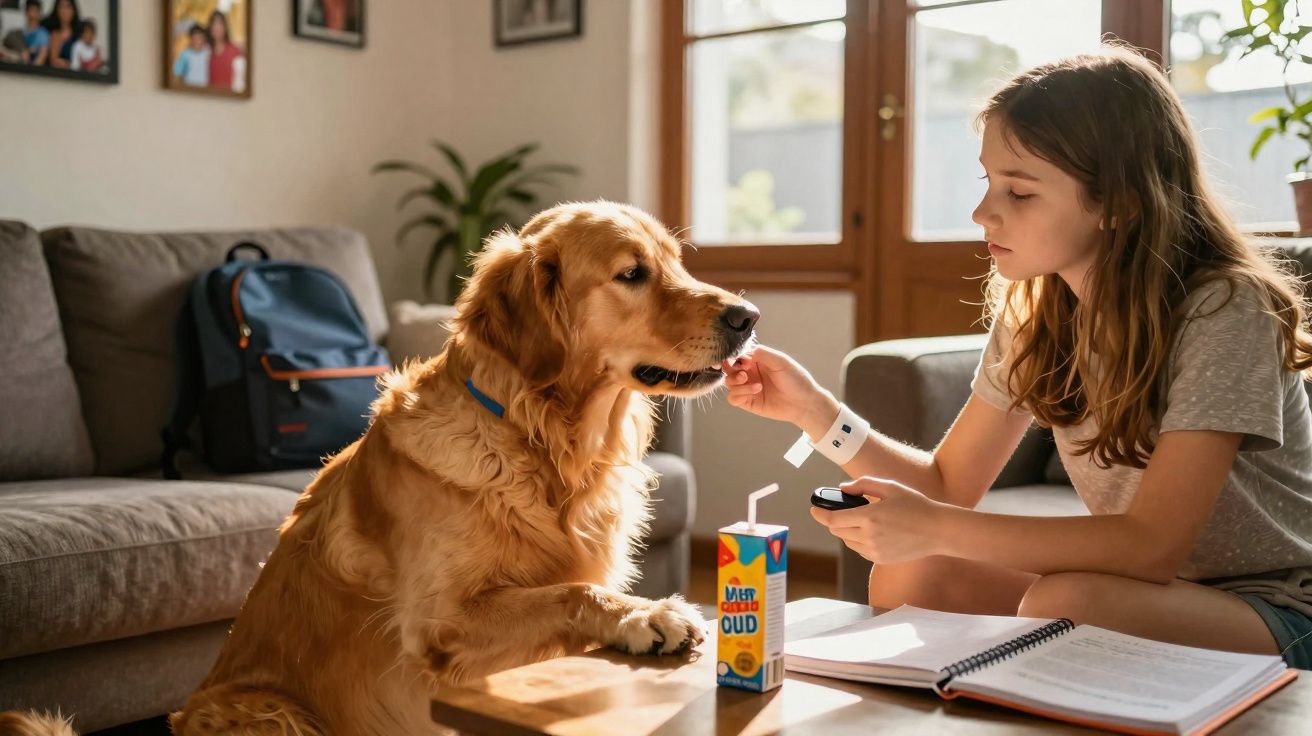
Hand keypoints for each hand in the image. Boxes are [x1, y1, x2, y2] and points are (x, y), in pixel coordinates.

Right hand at [723, 345, 836, 432]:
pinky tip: (755, 393)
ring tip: (757, 386)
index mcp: (757, 361)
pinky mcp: (749, 403)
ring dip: (738, 384)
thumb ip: (761, 353)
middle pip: (729, 369)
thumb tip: (742, 354)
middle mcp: (751, 373)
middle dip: (731, 371)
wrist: (804, 403)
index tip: (746, 363)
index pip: (737, 356)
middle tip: (744, 375)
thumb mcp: (780, 361)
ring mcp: (748, 388)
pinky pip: (732, 398)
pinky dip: (739, 394)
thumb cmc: (796, 380)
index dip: (736, 358)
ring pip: (729, 383)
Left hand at [810, 477, 947, 563]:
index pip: (834, 519)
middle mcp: (869, 537)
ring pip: (848, 541)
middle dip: (834, 520)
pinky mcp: (880, 559)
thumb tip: (843, 488)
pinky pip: (860, 550)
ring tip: (859, 519)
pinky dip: (858, 540)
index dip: (820, 514)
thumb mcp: (890, 487)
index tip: (814, 509)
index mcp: (870, 517)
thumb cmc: (916, 505)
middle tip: (840, 511)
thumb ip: (863, 485)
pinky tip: (870, 531)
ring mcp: (875, 551)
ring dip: (846, 530)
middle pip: (837, 531)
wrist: (938, 531)